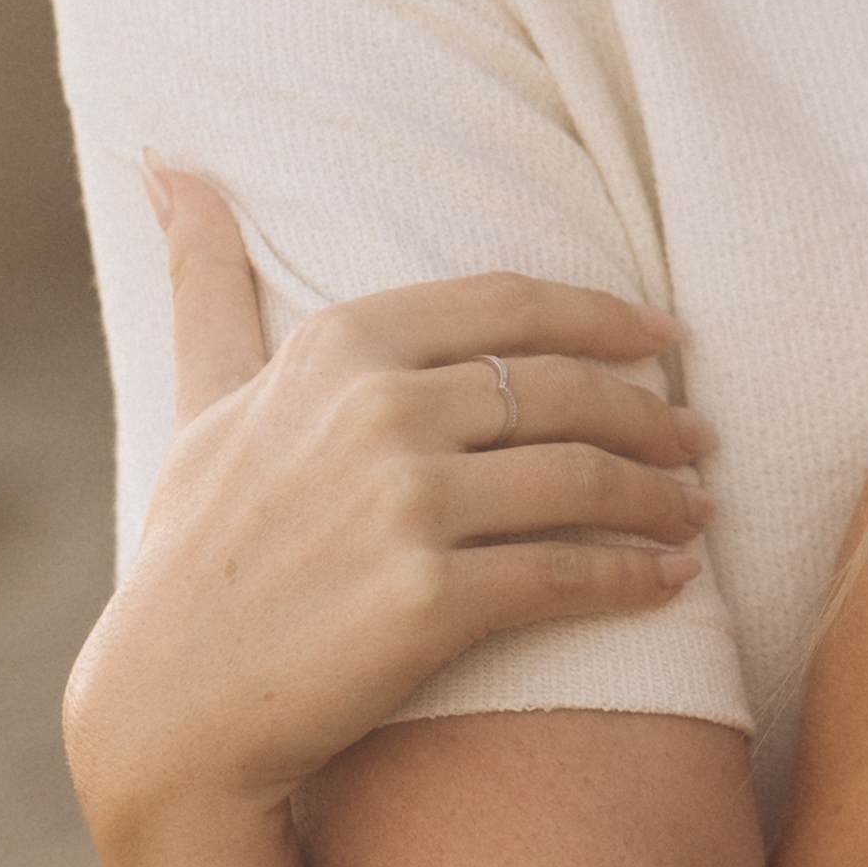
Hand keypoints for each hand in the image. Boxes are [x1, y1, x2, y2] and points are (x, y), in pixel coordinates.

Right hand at [63, 167, 714, 832]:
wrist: (173, 705)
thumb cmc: (193, 550)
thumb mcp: (199, 397)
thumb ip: (207, 281)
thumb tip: (167, 161)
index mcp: (338, 346)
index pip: (511, 305)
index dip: (606, 317)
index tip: (666, 337)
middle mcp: (376, 409)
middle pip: (565, 390)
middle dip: (652, 412)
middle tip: (699, 436)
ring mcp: (405, 503)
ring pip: (583, 478)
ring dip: (662, 494)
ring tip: (698, 508)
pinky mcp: (431, 597)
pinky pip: (569, 574)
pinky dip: (637, 576)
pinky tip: (674, 580)